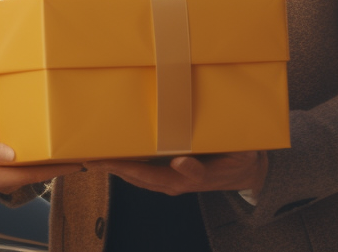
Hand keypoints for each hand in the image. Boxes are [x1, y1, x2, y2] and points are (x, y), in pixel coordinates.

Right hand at [0, 141, 81, 199]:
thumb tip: (14, 153)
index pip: (33, 174)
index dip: (56, 170)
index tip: (77, 165)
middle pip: (29, 176)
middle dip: (48, 167)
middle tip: (68, 156)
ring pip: (17, 176)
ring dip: (32, 166)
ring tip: (47, 153)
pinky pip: (4, 174)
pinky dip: (16, 166)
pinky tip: (16, 155)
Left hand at [86, 151, 266, 195]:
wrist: (248, 171)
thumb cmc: (239, 160)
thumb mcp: (233, 159)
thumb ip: (203, 168)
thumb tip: (178, 162)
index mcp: (185, 179)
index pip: (149, 175)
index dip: (127, 169)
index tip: (107, 162)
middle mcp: (174, 182)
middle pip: (136, 177)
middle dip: (112, 168)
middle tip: (89, 155)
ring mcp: (172, 180)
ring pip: (137, 176)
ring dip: (116, 167)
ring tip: (96, 155)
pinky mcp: (172, 174)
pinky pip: (145, 172)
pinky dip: (128, 165)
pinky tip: (116, 155)